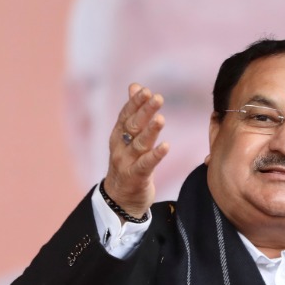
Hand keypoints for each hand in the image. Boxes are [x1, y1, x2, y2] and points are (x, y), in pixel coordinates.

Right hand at [103, 84, 169, 218]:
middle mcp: (120, 146)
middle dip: (144, 111)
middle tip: (157, 97)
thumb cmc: (127, 163)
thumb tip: (135, 85)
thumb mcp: (127, 137)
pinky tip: (166, 147)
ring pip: (139, 144)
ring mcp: (126, 162)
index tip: (145, 90)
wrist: (119, 199)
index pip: (126, 115)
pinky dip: (155, 156)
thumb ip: (132, 112)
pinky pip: (146, 165)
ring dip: (150, 131)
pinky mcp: (135, 177)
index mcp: (118, 135)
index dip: (135, 102)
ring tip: (161, 119)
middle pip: (133, 126)